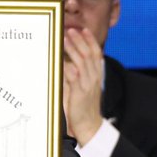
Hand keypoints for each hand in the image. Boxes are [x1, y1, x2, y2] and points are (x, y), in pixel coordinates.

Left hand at [63, 29, 104, 145]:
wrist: (90, 126)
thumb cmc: (83, 108)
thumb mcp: (82, 88)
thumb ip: (76, 76)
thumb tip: (64, 63)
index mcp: (97, 75)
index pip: (96, 53)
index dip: (91, 41)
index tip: (84, 30)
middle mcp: (94, 78)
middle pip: (89, 54)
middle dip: (80, 40)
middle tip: (71, 30)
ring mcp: (88, 84)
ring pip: (82, 61)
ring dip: (73, 49)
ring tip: (65, 39)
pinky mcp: (80, 92)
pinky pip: (74, 75)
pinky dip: (67, 65)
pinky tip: (60, 59)